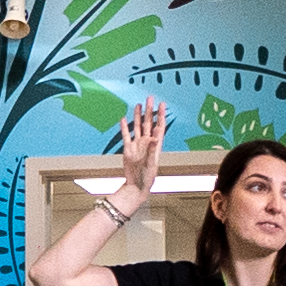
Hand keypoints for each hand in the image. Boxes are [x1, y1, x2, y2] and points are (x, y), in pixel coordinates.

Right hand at [105, 98, 168, 215]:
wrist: (136, 186)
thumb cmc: (147, 178)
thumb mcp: (151, 164)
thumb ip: (152, 150)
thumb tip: (155, 137)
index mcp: (155, 145)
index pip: (159, 126)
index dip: (161, 115)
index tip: (162, 104)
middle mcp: (146, 143)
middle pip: (148, 123)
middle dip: (149, 111)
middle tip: (150, 98)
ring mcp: (137, 145)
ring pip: (138, 127)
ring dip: (138, 116)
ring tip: (138, 105)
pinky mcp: (128, 149)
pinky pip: (126, 136)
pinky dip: (125, 127)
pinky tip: (123, 119)